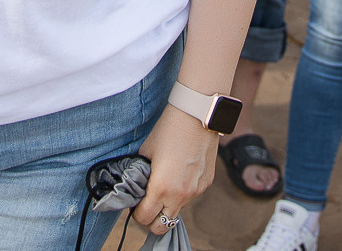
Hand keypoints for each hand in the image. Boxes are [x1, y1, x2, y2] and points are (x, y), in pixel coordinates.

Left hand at [132, 105, 216, 234]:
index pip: (144, 219)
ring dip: (167, 205)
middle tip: (147, 202)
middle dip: (151, 218)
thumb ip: (139, 175)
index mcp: (162, 188)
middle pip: (161, 226)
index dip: (136, 213)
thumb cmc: (168, 130)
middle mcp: (181, 195)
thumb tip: (135, 188)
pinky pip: (190, 197)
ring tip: (164, 184)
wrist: (196, 115)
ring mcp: (196, 191)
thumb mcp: (145, 153)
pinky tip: (179, 173)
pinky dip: (181, 193)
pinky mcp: (206, 184)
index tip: (135, 202)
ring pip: (177, 211)